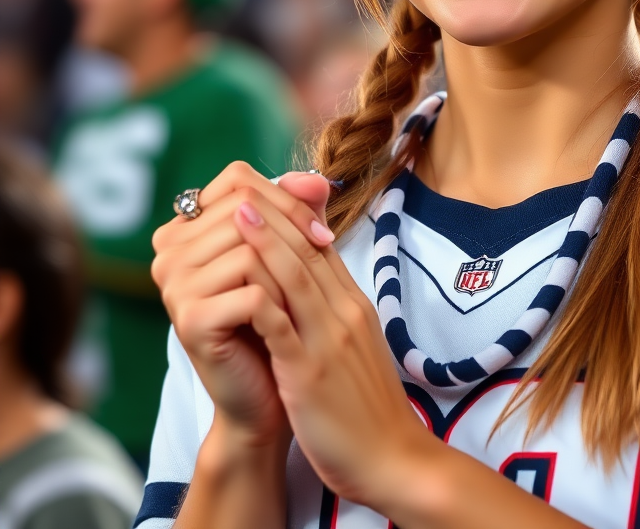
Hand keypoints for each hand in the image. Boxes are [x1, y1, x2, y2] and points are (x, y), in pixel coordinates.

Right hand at [151, 163, 335, 445]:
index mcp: (183, 227)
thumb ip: (300, 208)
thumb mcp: (290, 252)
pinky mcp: (189, 320)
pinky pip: (253, 288)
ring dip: (290, 267)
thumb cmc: (280, 314)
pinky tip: (290, 321)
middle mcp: (168, 250)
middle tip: (326, 252)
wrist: (274, 391)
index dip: (286, 196)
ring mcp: (173, 285)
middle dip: (295, 227)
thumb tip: (318, 178)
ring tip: (303, 295)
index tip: (321, 229)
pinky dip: (282, 301)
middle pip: (245, 207)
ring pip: (250, 244)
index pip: (238, 179)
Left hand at [229, 191, 433, 509]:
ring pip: (297, 277)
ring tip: (239, 213)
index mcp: (355, 305)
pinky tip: (240, 280)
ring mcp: (330, 339)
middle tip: (247, 189)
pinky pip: (283, 326)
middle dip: (276, 215)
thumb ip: (334, 313)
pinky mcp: (310, 372)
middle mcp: (345, 313)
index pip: (322, 248)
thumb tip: (312, 287)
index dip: (293, 219)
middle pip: (309, 250)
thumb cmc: (369, 407)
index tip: (266, 197)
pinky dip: (261, 296)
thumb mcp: (355, 347)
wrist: (394, 458)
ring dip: (266, 241)